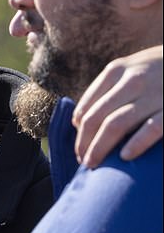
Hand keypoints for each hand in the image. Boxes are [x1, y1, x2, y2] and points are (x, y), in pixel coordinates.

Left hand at [73, 45, 162, 166]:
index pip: (87, 106)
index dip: (79, 131)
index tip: (80, 147)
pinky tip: (125, 156)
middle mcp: (133, 79)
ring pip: (116, 124)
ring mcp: (156, 93)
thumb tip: (78, 122)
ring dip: (100, 147)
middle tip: (83, 161)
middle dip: (84, 143)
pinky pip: (151, 128)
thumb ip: (108, 89)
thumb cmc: (161, 71)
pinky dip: (136, 143)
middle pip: (96, 117)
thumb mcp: (134, 68)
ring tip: (94, 164)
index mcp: (117, 70)